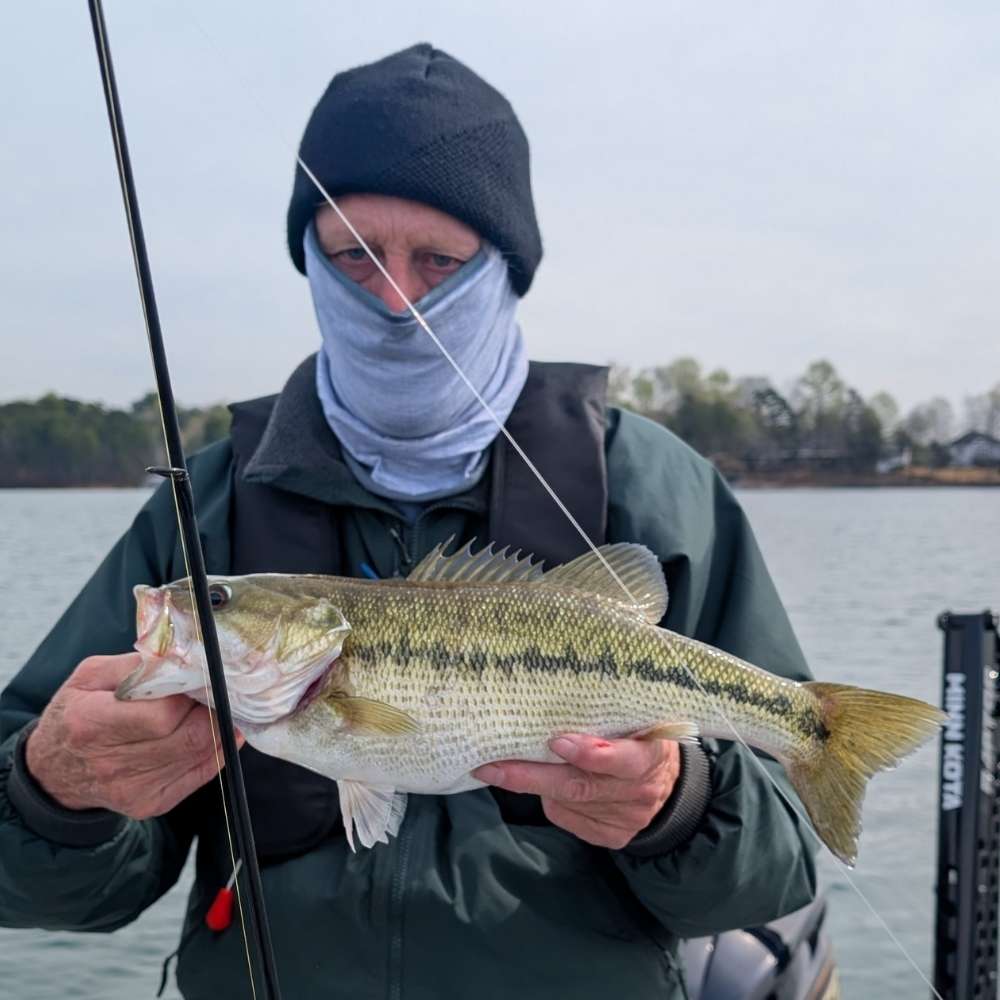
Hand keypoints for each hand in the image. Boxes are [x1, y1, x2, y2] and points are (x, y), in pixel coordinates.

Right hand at [25, 653, 242, 818]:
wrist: (54, 771)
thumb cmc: (76, 714)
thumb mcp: (91, 677)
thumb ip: (136, 665)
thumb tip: (182, 660)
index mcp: (91, 723)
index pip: (163, 714)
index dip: (191, 694)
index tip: (200, 678)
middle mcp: (110, 763)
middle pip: (189, 736)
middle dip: (211, 709)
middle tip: (216, 691)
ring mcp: (132, 789)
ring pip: (200, 754)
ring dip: (217, 728)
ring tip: (215, 708)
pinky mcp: (150, 804)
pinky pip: (200, 775)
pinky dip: (216, 751)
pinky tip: (216, 732)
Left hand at [474, 734, 680, 849]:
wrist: (668, 784)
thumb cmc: (641, 738)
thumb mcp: (636, 722)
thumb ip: (606, 721)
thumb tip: (552, 711)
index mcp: (650, 756)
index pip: (623, 760)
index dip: (589, 753)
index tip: (557, 741)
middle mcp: (639, 792)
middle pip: (580, 786)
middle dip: (533, 776)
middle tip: (494, 766)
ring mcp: (626, 819)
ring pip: (569, 802)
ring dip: (536, 784)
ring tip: (505, 767)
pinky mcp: (612, 837)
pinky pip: (569, 819)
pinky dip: (552, 801)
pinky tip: (546, 786)